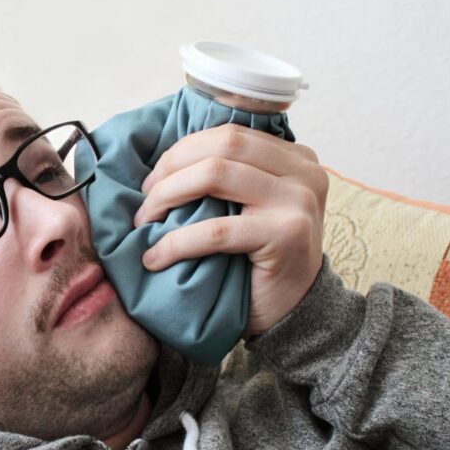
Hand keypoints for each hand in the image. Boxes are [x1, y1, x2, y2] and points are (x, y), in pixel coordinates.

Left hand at [133, 123, 327, 337]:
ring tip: (144, 221)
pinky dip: (176, 242)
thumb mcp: (253, 206)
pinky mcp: (286, 235)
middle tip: (145, 198)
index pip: (230, 135)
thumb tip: (166, 159)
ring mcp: (298, 201)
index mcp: (295, 158)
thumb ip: (231, 177)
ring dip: (167, 196)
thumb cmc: (261, 260)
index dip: (183, 151)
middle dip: (172, 167)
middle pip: (222, 146)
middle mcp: (304, 172)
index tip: (154, 179)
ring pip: (215, 175)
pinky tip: (155, 257)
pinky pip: (215, 230)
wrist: (295, 313)